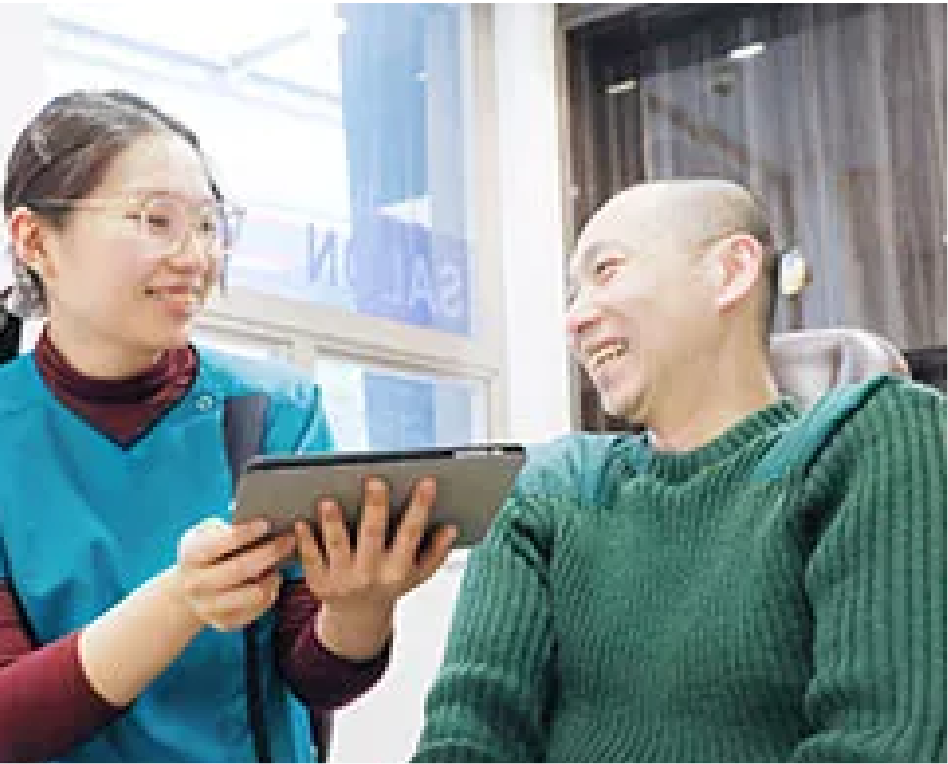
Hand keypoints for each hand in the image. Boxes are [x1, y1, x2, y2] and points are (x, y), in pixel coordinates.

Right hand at [171, 517, 296, 631]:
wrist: (188, 589)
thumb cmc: (207, 550)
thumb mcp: (208, 532)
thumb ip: (229, 524)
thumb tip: (255, 511)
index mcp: (191, 556)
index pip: (220, 543)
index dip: (246, 533)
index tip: (268, 523)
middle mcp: (196, 584)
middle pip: (242, 569)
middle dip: (271, 552)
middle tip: (290, 539)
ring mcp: (209, 608)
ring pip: (255, 593)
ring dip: (274, 575)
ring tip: (284, 560)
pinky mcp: (225, 623)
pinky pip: (259, 609)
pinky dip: (272, 591)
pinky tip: (274, 577)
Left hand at [296, 477, 456, 658]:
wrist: (357, 617)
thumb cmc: (389, 583)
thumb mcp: (417, 573)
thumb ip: (436, 551)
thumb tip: (452, 528)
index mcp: (398, 569)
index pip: (411, 533)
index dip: (421, 507)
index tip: (427, 481)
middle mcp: (372, 574)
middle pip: (373, 535)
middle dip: (375, 508)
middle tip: (375, 480)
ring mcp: (343, 579)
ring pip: (337, 545)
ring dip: (333, 523)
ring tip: (329, 500)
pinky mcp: (319, 582)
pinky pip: (310, 558)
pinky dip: (305, 540)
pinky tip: (302, 521)